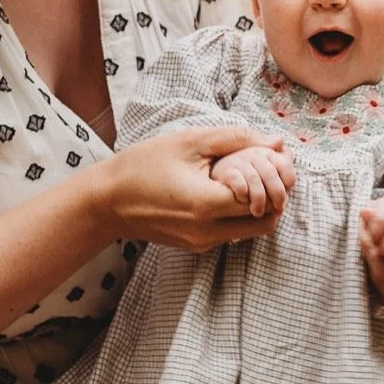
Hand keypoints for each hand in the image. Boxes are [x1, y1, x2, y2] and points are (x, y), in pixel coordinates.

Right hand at [98, 126, 295, 251]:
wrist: (107, 201)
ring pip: (252, 230)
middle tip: (269, 170)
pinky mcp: (196, 245)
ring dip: (259, 206)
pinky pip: (232, 232)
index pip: (264, 197)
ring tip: (248, 177)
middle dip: (275, 195)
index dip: (274, 176)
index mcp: (206, 204)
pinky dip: (240, 213)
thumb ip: (235, 139)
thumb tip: (276, 142)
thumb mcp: (189, 142)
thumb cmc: (143, 165)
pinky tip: (227, 189)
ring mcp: (202, 242)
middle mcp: (208, 231)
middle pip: (266, 221)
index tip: (273, 158)